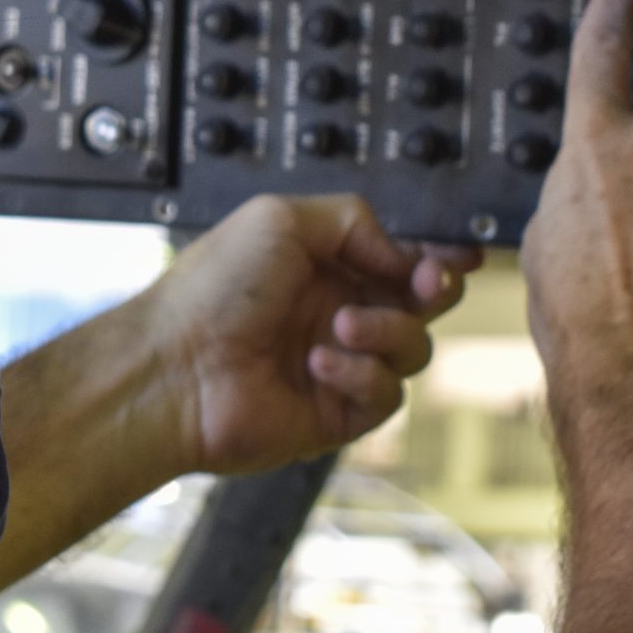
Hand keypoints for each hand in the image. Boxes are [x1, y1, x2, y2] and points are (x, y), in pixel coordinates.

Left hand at [136, 195, 481, 476]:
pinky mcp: (338, 414)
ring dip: (388, 331)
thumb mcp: (280, 218)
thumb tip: (401, 250)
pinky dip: (361, 373)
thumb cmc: (213, 289)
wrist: (175, 367)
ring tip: (340, 325)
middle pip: (421, 303)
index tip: (457, 254)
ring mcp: (340, 365)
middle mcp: (337, 313)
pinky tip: (319, 363)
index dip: (434, 256)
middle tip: (427, 283)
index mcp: (324, 265)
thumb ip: (353, 220)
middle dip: (434, 288)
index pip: (400, 258)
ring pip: (413, 348)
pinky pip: (386, 395)